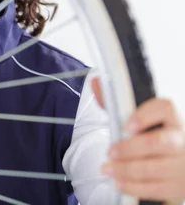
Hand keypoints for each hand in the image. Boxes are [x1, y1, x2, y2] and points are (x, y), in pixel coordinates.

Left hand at [92, 77, 184, 201]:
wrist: (181, 164)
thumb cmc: (156, 136)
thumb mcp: (140, 119)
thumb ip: (117, 103)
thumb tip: (95, 82)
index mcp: (175, 120)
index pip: (166, 108)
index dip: (145, 115)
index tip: (127, 125)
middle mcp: (183, 140)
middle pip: (158, 142)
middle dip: (129, 148)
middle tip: (110, 151)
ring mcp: (183, 165)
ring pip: (154, 168)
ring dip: (126, 169)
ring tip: (107, 168)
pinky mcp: (180, 186)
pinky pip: (156, 189)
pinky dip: (134, 187)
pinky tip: (119, 183)